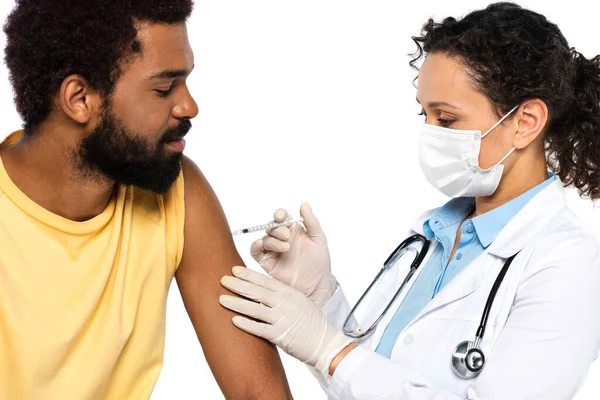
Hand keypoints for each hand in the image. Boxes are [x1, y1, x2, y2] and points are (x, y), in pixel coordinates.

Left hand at [220, 266, 353, 378]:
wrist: (326, 344)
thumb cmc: (312, 323)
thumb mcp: (300, 302)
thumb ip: (283, 296)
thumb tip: (262, 292)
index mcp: (291, 293)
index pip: (266, 281)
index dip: (249, 275)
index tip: (234, 269)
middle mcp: (286, 304)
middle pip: (257, 292)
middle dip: (238, 285)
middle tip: (221, 279)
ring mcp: (283, 319)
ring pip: (255, 309)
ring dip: (236, 303)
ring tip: (221, 299)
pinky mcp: (281, 336)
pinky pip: (260, 329)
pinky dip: (246, 324)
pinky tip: (233, 320)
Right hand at [250, 203, 336, 306]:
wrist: (316, 284)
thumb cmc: (319, 262)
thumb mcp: (319, 239)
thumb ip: (311, 222)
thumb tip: (304, 204)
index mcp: (293, 231)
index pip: (282, 218)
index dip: (279, 214)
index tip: (280, 216)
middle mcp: (282, 239)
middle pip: (271, 227)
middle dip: (277, 229)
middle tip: (287, 236)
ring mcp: (274, 251)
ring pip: (265, 239)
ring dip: (272, 240)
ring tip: (285, 248)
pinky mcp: (267, 263)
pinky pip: (255, 252)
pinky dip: (255, 246)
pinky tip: (260, 245)